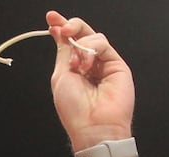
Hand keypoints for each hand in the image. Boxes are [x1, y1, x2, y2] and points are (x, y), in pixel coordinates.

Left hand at [46, 11, 135, 152]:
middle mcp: (89, 64)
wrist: (93, 126)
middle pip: (82, 34)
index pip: (68, 42)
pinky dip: (93, 49)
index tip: (51, 18)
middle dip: (71, 26)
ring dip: (81, 45)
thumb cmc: (75, 109)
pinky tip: (87, 65)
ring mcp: (103, 63)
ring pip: (93, 37)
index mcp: (73, 68)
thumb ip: (63, 52)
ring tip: (76, 65)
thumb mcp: (61, 76)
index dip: (61, 28)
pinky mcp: (116, 64)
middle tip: (63, 27)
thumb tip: (58, 30)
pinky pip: (103, 44)